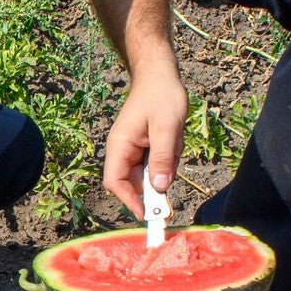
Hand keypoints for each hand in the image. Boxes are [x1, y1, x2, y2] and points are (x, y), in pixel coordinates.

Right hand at [103, 75, 189, 218]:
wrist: (160, 75)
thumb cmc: (161, 96)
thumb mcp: (166, 127)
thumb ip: (162, 158)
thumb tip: (160, 188)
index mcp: (120, 146)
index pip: (115, 182)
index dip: (129, 201)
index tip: (148, 215)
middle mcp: (122, 151)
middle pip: (134, 183)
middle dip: (155, 185)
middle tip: (173, 177)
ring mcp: (133, 150)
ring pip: (149, 175)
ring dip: (165, 167)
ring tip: (174, 141)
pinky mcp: (145, 149)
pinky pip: (157, 165)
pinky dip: (169, 159)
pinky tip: (174, 140)